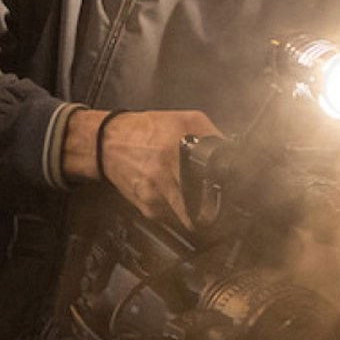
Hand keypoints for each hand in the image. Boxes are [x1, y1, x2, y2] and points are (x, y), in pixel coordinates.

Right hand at [64, 108, 221, 227]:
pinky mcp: (147, 208)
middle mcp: (164, 177)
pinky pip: (171, 218)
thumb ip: (210, 133)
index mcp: (176, 152)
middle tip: (221, 209)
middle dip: (214, 212)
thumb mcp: (183, 119)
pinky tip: (176, 198)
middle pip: (201, 210)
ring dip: (196, 215)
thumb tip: (230, 149)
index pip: (209, 181)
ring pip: (188, 219)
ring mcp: (155, 196)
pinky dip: (178, 213)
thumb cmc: (144, 130)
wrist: (107, 143)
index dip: (224, 193)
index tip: (232, 196)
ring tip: (199, 204)